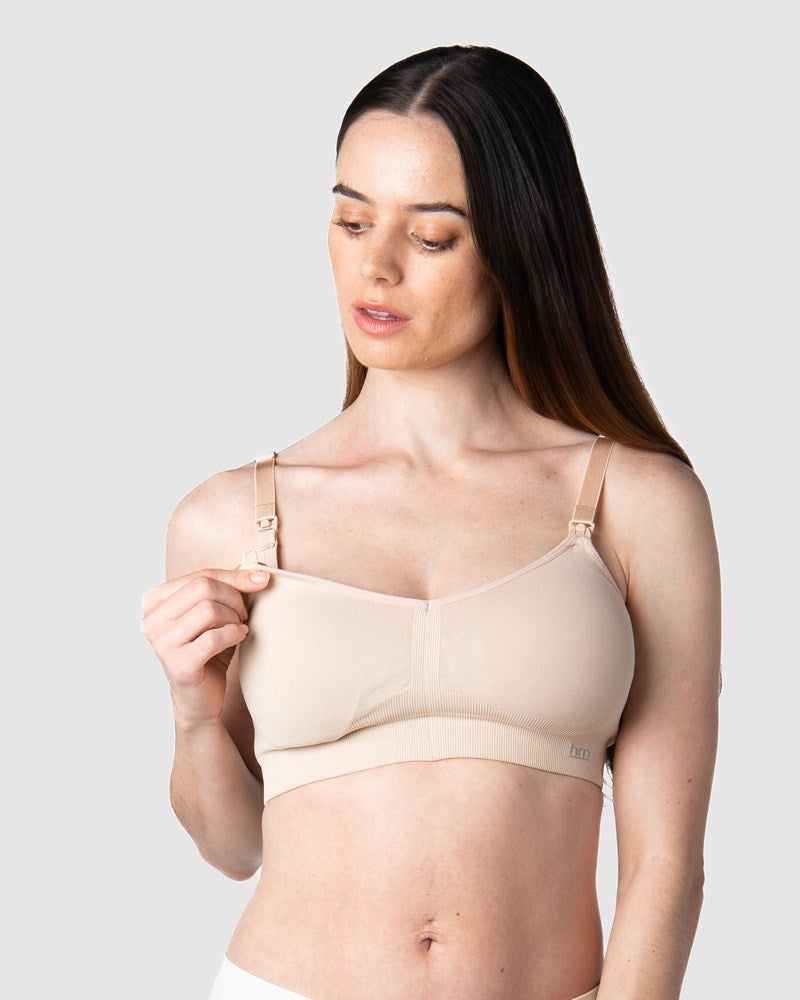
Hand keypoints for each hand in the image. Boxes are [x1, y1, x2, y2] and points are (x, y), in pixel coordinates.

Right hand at [141, 568, 270, 724]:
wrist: (199, 698)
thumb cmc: (207, 650)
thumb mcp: (213, 613)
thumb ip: (226, 588)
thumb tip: (259, 572)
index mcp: (154, 601)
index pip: (200, 575)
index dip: (235, 577)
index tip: (261, 581)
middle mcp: (151, 620)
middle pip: (203, 587)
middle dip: (234, 598)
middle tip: (243, 614)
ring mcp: (161, 643)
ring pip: (209, 610)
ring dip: (234, 617)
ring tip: (238, 627)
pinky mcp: (178, 664)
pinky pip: (214, 637)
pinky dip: (234, 634)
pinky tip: (239, 637)